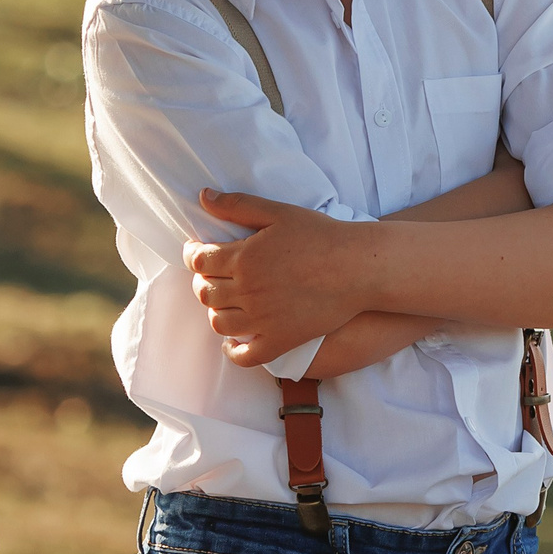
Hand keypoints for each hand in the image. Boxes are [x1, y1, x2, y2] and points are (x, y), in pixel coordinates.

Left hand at [184, 190, 387, 365]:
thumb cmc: (322, 235)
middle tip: (214, 275)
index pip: (199, 261)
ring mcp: (263, 319)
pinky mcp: (281, 340)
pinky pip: (246, 356)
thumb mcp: (278, 212)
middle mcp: (247, 291)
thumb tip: (203, 197)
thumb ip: (238, 205)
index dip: (193, 255)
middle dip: (203, 282)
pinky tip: (235, 342)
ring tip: (227, 302)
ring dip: (216, 311)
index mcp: (243, 258)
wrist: (359, 267)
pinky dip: (233, 351)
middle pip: (205, 292)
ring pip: (219, 323)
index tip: (198, 252)